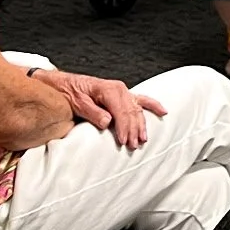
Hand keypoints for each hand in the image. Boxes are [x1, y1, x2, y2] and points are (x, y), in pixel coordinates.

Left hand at [39, 70, 166, 148]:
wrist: (66, 84)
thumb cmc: (70, 93)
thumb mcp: (78, 103)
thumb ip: (93, 112)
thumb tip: (107, 122)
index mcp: (109, 90)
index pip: (121, 111)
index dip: (124, 127)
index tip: (124, 140)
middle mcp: (120, 89)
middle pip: (132, 112)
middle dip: (133, 130)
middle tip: (133, 145)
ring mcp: (124, 92)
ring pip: (138, 109)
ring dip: (141, 125)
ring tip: (142, 139)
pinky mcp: (124, 95)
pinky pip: (142, 100)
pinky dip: (153, 105)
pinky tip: (163, 112)